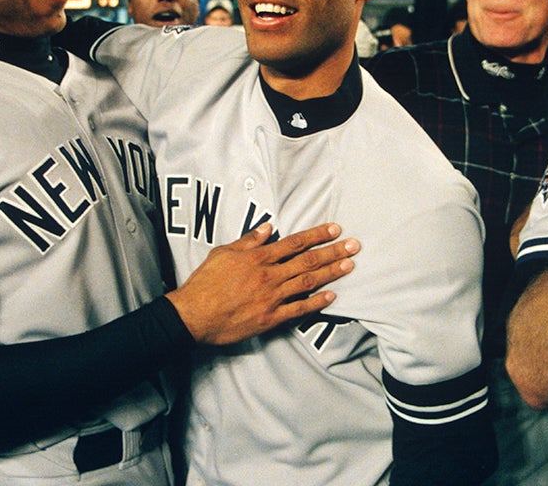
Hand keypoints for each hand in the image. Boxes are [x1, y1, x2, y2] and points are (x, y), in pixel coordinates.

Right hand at [166, 222, 359, 345]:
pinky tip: (331, 297)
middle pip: (308, 261)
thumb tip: (268, 228)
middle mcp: (269, 276)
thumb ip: (248, 241)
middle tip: (354, 246)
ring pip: (308, 282)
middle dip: (333, 252)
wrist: (193, 315)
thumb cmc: (204, 283)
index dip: (317, 235)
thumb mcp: (223, 253)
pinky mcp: (270, 318)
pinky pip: (298, 310)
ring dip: (331, 273)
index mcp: (258, 258)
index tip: (335, 230)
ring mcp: (271, 297)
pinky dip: (316, 303)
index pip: (294, 243)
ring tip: (349, 265)